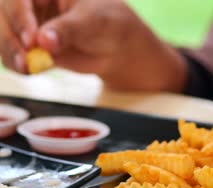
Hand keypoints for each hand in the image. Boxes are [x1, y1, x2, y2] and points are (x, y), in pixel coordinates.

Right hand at [0, 0, 185, 90]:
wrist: (116, 45)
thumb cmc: (107, 23)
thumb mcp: (92, 22)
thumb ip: (68, 30)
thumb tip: (44, 41)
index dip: (19, 16)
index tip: (31, 39)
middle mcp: (31, 4)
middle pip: (4, 15)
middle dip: (11, 37)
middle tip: (26, 58)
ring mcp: (27, 24)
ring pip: (5, 35)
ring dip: (10, 53)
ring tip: (27, 67)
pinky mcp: (30, 46)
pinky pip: (13, 54)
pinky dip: (16, 63)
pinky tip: (28, 70)